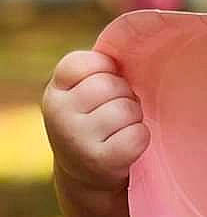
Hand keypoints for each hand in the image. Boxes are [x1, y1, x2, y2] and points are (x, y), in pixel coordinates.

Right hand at [42, 50, 148, 190]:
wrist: (88, 174)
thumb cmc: (96, 120)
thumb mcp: (84, 91)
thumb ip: (100, 67)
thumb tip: (138, 42)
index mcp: (56, 90)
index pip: (89, 61)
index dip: (109, 72)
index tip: (103, 90)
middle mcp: (58, 113)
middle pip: (112, 85)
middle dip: (125, 96)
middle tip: (116, 114)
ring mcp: (76, 139)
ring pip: (126, 110)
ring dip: (134, 118)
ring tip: (121, 129)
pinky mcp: (99, 162)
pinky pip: (137, 135)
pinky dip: (141, 138)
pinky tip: (126, 146)